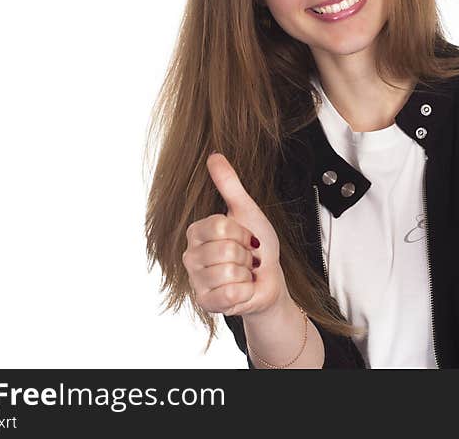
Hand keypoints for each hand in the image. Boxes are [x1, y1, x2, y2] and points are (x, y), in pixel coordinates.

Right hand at [182, 152, 288, 316]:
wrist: (268, 279)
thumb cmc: (258, 246)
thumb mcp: (246, 210)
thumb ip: (229, 184)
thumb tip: (215, 156)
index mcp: (197, 232)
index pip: (220, 226)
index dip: (242, 232)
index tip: (246, 237)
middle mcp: (190, 256)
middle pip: (226, 250)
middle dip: (246, 254)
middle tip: (246, 258)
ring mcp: (196, 281)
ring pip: (229, 272)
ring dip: (246, 273)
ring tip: (244, 273)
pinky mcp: (206, 302)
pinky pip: (230, 293)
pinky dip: (245, 291)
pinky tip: (241, 288)